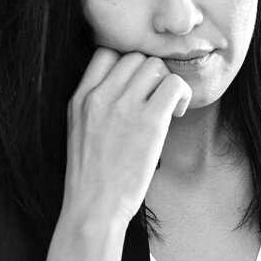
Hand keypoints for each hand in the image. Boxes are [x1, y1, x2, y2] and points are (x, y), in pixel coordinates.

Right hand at [62, 48, 191, 227]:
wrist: (93, 208)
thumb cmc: (90, 179)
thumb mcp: (78, 132)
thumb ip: (95, 106)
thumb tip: (127, 88)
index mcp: (80, 98)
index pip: (106, 53)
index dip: (127, 65)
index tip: (136, 86)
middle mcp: (99, 96)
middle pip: (135, 56)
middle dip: (150, 74)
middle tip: (156, 99)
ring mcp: (123, 106)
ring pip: (155, 65)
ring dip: (167, 82)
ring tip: (168, 108)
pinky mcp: (149, 121)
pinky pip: (174, 84)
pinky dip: (182, 94)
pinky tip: (176, 114)